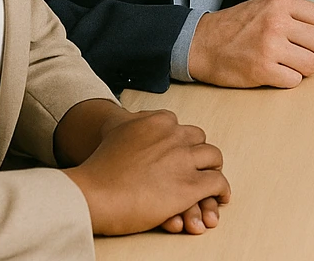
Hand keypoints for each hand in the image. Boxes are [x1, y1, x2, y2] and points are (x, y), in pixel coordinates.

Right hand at [62, 109, 229, 235]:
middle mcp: (175, 136)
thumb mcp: (116, 130)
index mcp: (159, 122)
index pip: (180, 128)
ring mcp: (184, 160)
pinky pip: (217, 183)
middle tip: (196, 167)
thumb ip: (133, 122)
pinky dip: (221, 190)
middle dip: (198, 154)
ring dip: (213, 169)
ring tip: (211, 180)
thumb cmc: (98, 168)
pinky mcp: (190, 185)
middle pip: (199, 140)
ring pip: (213, 158)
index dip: (180, 143)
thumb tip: (136, 118)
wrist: (91, 194)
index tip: (178, 154)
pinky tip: (220, 196)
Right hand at [188, 0, 313, 87]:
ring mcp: (269, 46)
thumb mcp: (266, 7)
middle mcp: (277, 22)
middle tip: (309, 59)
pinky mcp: (261, 70)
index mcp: (280, 2)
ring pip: (311, 64)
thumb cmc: (235, 27)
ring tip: (288, 65)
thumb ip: (297, 18)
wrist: (201, 43)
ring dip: (304, 69)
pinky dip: (289, 80)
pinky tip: (276, 73)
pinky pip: (294, 80)